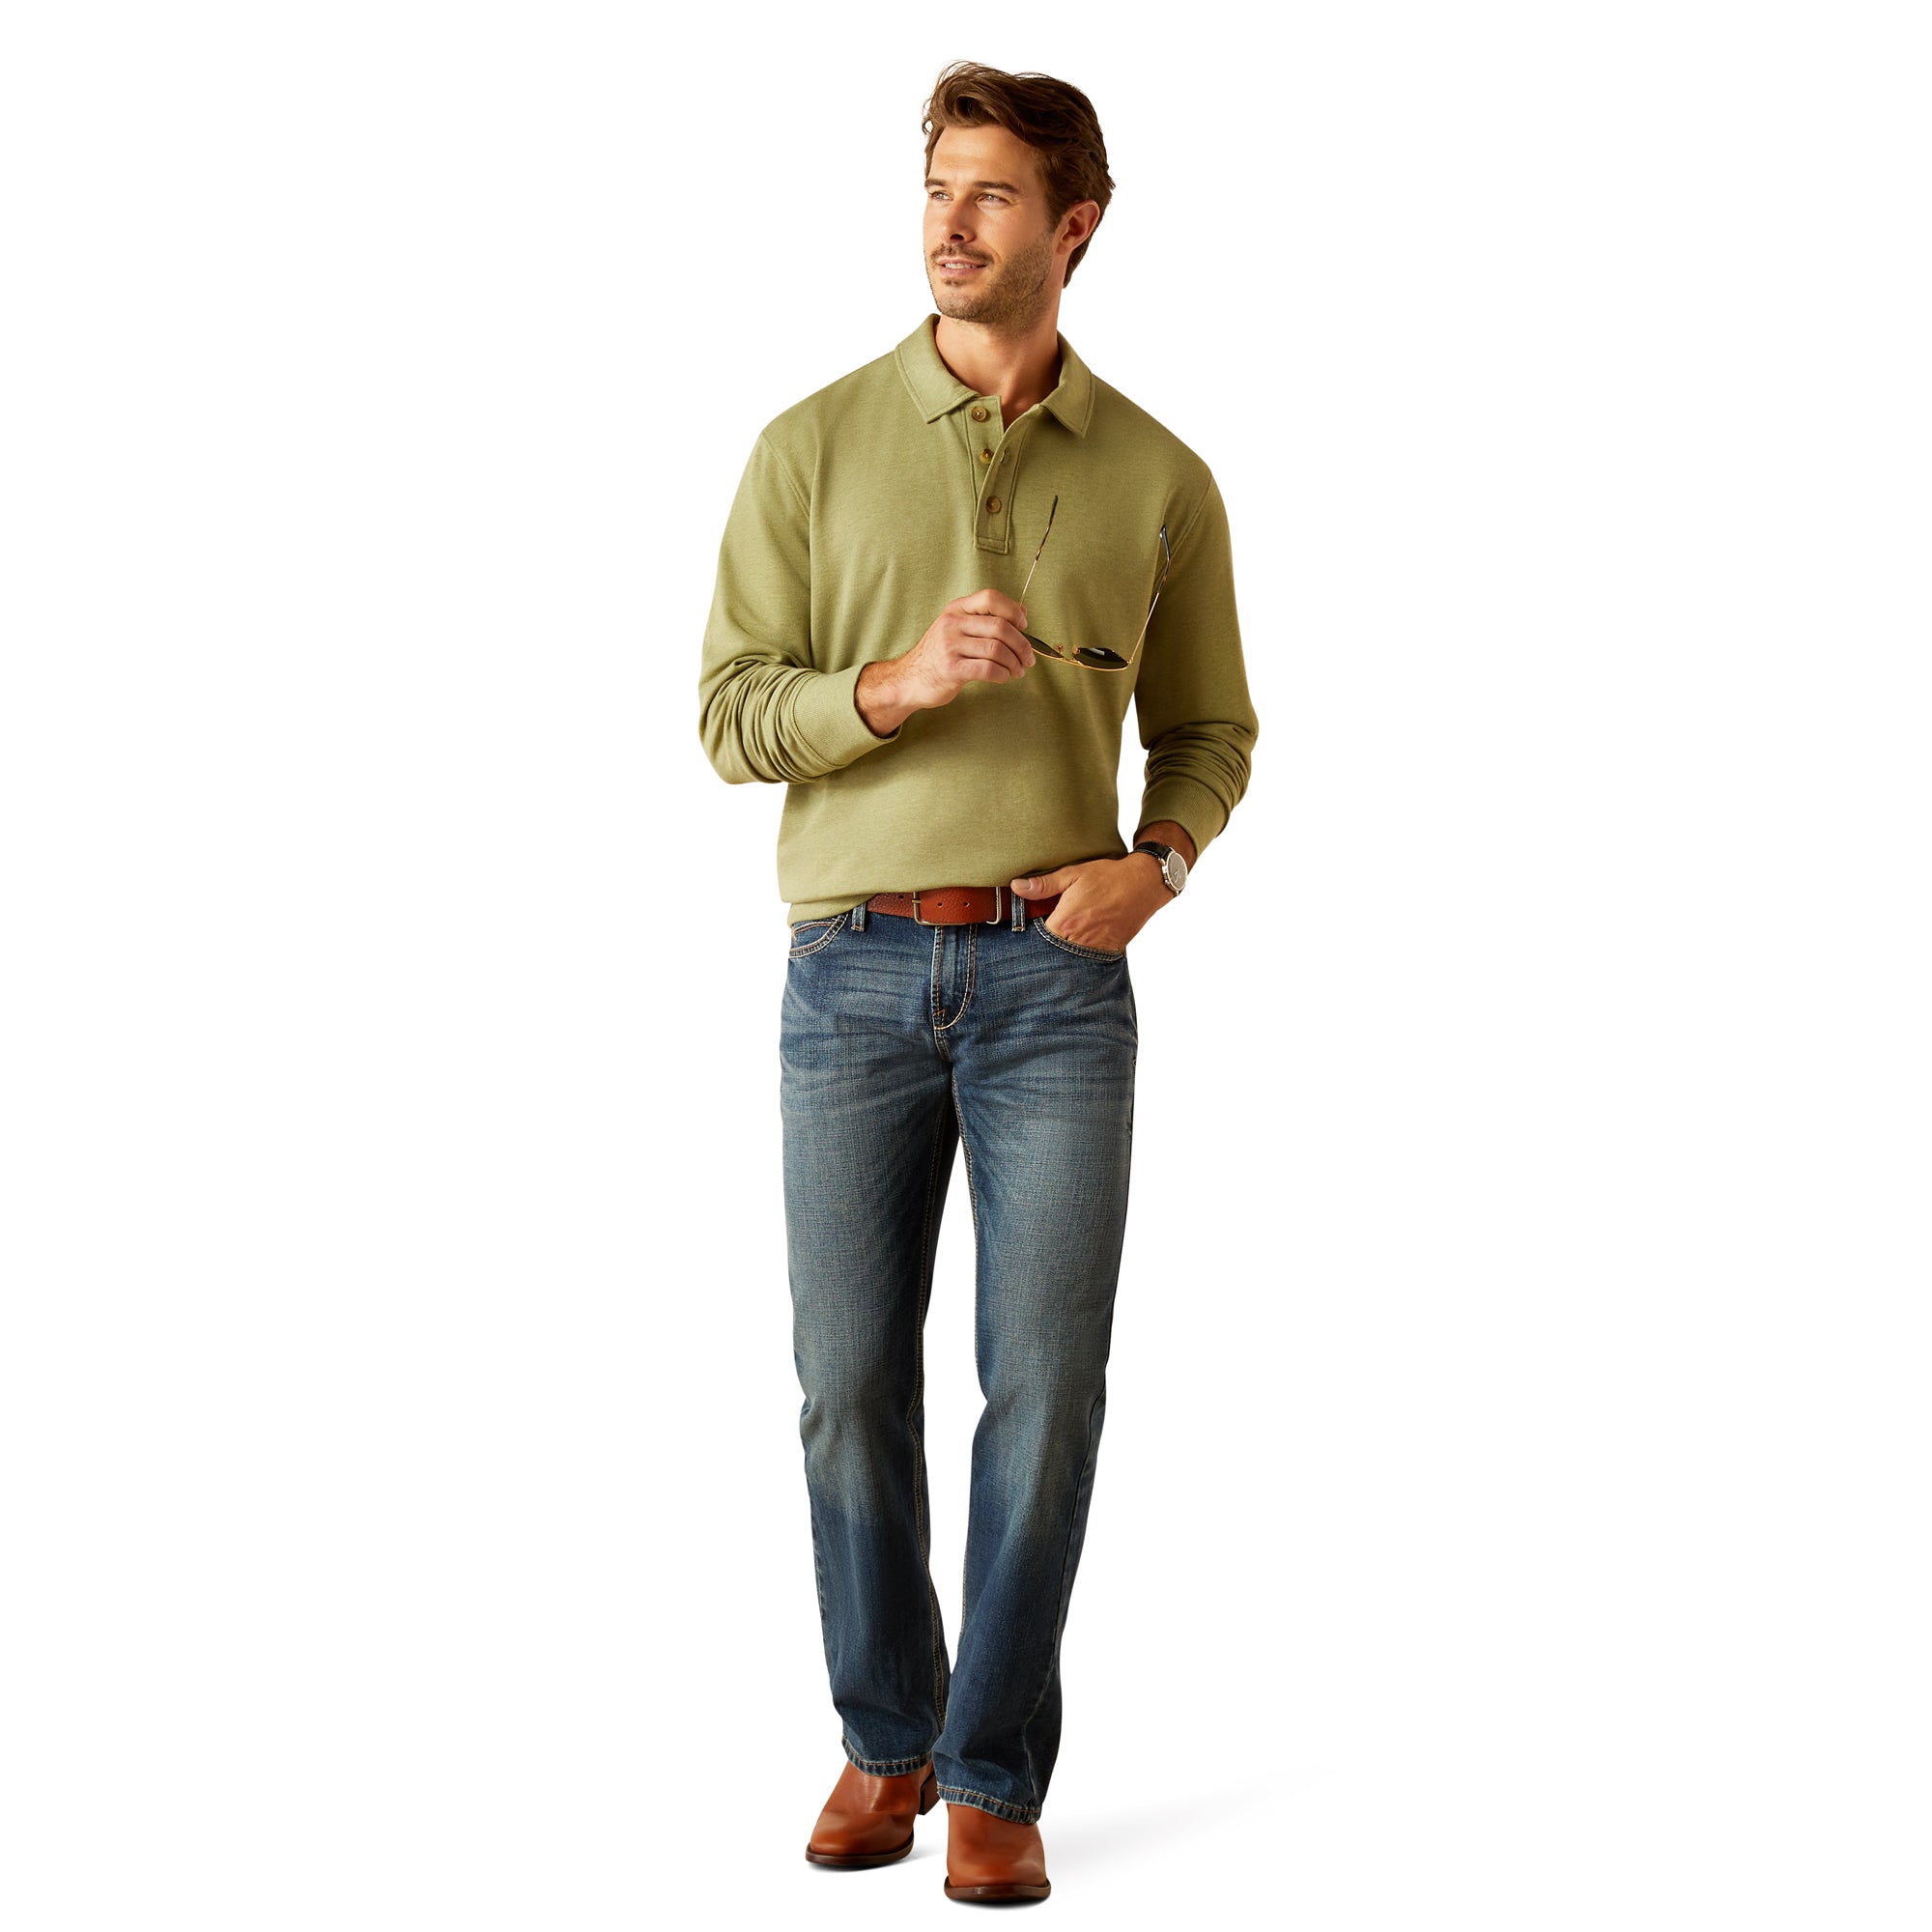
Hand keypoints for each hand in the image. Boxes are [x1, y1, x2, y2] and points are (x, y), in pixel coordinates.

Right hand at [857, 589, 1036, 732]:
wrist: (910, 679)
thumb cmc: (940, 656)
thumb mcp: (959, 630)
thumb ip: (988, 620)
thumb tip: (1023, 612)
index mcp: (956, 609)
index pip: (990, 598)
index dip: (1012, 610)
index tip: (1024, 626)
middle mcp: (952, 623)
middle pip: (1000, 626)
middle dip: (1021, 645)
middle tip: (1028, 658)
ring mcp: (950, 645)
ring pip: (996, 649)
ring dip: (1014, 662)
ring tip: (1018, 671)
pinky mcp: (951, 668)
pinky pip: (987, 668)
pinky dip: (1002, 674)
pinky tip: (1003, 677)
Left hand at [1009, 853, 1171, 952]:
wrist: (1144, 884)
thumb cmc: (1108, 876)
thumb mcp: (1073, 874)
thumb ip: (1044, 884)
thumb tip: (1016, 886)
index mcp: (1064, 921)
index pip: (1035, 940)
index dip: (1028, 937)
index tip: (1025, 931)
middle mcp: (1078, 940)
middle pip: (1050, 953)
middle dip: (1043, 949)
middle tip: (1039, 941)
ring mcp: (1094, 949)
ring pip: (1068, 960)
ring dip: (1061, 954)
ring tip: (1058, 943)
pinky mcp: (1109, 952)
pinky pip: (1088, 961)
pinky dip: (1079, 957)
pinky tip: (1077, 945)